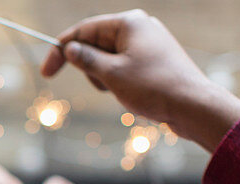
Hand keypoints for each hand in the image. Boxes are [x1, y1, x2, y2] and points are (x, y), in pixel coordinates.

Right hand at [40, 10, 239, 151]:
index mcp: (128, 22)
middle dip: (90, 68)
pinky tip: (131, 93)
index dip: (61, 50)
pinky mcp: (153, 59)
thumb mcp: (111, 74)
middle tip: (103, 87)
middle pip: (95, 43)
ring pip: (108, 57)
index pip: (83, 30)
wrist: (192, 106)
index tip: (46, 73)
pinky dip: (118, 80)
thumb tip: (70, 49)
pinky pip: (123, 66)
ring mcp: (148, 43)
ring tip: (121, 91)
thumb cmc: (153, 87)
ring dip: (104, 76)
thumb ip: (86, 59)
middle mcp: (139, 27)